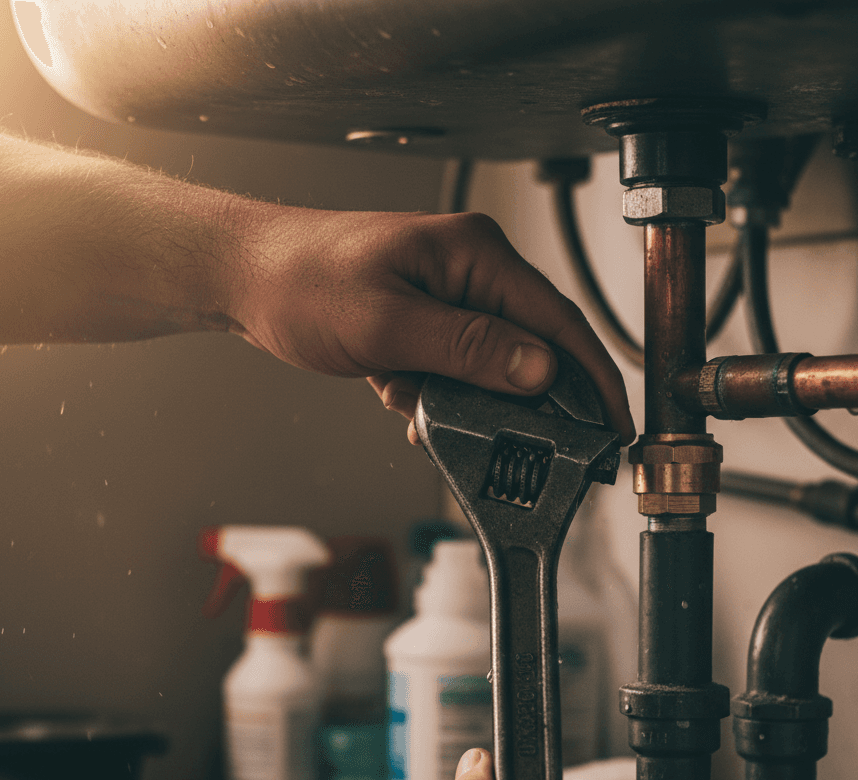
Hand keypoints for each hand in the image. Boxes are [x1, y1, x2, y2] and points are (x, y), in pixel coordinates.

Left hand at [226, 208, 635, 444]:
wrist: (245, 278)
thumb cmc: (302, 281)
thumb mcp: (387, 323)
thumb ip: (468, 349)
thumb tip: (541, 372)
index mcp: (475, 255)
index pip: (558, 322)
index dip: (593, 379)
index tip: (613, 427)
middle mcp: (472, 272)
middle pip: (533, 348)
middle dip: (524, 403)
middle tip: (523, 445)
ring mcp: (450, 297)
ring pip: (493, 367)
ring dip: (469, 403)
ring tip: (425, 411)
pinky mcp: (429, 322)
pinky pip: (458, 370)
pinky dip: (438, 396)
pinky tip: (403, 398)